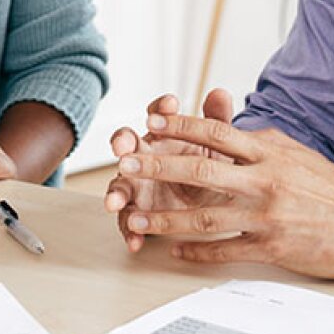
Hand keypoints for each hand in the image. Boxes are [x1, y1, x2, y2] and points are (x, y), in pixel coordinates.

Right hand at [105, 90, 236, 251]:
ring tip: (114, 201)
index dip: (161, 108)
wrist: (211, 200)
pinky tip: (134, 240)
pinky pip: (130, 222)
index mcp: (164, 135)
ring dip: (115, 192)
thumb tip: (220, 93)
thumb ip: (217, 122)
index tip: (171, 103)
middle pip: (128, 145)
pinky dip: (131, 231)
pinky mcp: (139, 213)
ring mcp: (139, 185)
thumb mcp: (218, 147)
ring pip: (121, 185)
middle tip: (122, 147)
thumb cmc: (208, 166)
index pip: (158, 114)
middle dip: (122, 144)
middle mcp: (145, 156)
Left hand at [118, 115, 333, 278]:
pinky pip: (226, 250)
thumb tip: (230, 131)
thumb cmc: (332, 190)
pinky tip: (175, 251)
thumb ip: (259, 143)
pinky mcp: (272, 247)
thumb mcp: (295, 154)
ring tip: (136, 219)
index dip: (180, 126)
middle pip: (201, 171)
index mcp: (268, 152)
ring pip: (206, 216)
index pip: (215, 132)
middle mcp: (264, 180)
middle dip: (158, 167)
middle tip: (127, 164)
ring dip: (167, 219)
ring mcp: (266, 216)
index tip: (151, 123)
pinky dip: (198, 251)